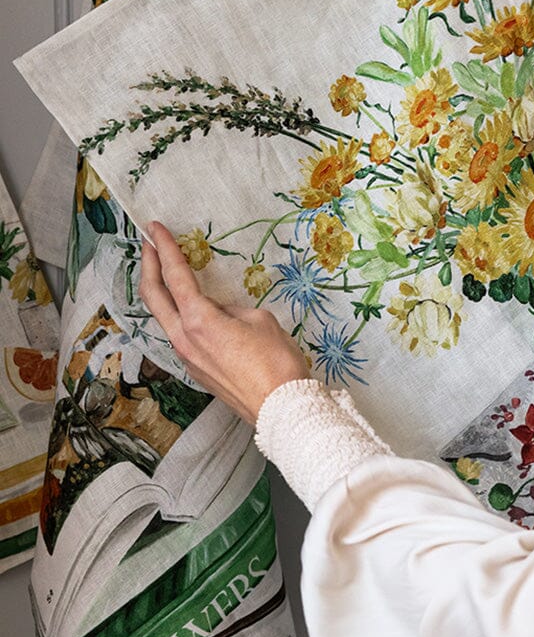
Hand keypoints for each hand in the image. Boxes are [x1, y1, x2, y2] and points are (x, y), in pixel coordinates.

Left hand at [139, 220, 311, 425]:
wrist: (280, 408)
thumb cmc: (277, 363)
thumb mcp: (260, 320)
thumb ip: (233, 310)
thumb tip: (222, 313)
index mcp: (199, 320)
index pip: (175, 276)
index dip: (164, 248)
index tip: (155, 229)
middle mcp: (184, 339)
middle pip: (154, 297)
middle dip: (148, 267)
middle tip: (149, 246)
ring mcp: (187, 358)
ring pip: (164, 318)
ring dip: (161, 293)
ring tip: (166, 275)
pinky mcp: (196, 371)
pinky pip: (179, 335)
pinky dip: (178, 315)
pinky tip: (190, 309)